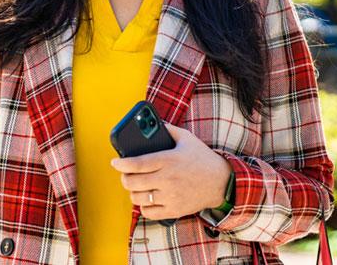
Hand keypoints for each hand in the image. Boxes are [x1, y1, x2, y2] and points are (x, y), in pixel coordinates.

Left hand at [111, 122, 232, 220]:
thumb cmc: (202, 158)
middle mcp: (167, 179)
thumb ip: (168, 129)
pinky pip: (148, 212)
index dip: (121, 164)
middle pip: (132, 182)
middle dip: (124, 178)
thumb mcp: (187, 138)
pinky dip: (143, 206)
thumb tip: (150, 124)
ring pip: (137, 198)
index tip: (115, 162)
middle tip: (126, 174)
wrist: (221, 182)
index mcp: (169, 160)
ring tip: (137, 186)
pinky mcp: (173, 210)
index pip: (137, 163)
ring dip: (133, 192)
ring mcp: (170, 196)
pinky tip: (148, 198)